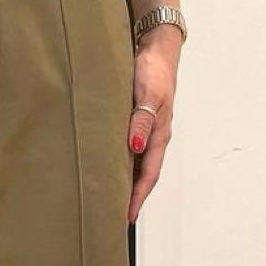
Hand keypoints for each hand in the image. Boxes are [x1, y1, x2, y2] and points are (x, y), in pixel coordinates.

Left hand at [126, 23, 180, 222]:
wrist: (156, 47)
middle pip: (143, 175)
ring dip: (126, 183)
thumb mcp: (147, 94)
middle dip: (132, 197)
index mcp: (158, 135)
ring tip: (110, 201)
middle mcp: (153, 137)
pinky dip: (121, 165)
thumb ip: (140, 120)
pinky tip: (107, 171)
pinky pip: (129, 150)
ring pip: (136, 164)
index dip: (138, 197)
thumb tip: (136, 147)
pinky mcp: (136, 122)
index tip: (127, 216)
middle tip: (115, 217)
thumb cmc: (152, 70)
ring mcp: (145, 130)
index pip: (149, 174)